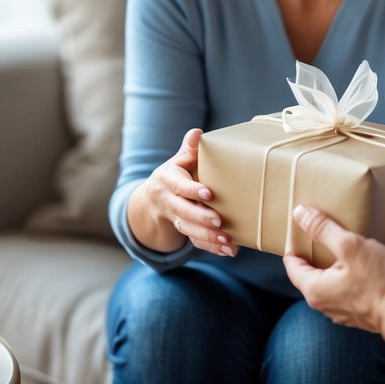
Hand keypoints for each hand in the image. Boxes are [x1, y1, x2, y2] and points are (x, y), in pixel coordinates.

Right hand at [127, 128, 236, 256]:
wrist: (156, 197)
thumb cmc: (178, 172)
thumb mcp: (180, 159)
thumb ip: (190, 149)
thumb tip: (197, 133)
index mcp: (168, 180)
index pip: (178, 186)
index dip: (192, 190)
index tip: (209, 194)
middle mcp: (168, 201)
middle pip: (183, 211)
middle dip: (201, 218)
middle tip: (220, 221)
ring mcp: (175, 218)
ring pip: (189, 230)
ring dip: (208, 237)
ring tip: (228, 242)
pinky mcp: (184, 230)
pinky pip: (195, 241)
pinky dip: (211, 248)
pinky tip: (228, 250)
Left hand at [283, 205, 384, 343]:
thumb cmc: (381, 283)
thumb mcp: (351, 246)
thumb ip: (324, 230)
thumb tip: (300, 214)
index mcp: (315, 290)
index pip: (292, 266)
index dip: (294, 245)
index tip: (300, 230)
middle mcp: (325, 304)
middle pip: (311, 274)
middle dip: (316, 253)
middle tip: (323, 233)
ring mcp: (344, 310)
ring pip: (332, 282)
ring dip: (336, 265)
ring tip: (348, 246)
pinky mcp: (362, 311)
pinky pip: (349, 289)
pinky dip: (352, 275)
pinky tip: (366, 263)